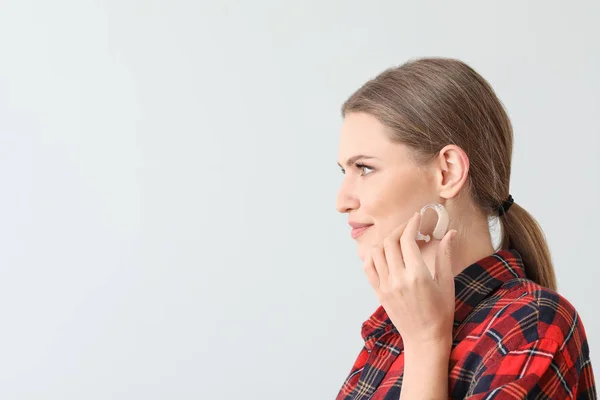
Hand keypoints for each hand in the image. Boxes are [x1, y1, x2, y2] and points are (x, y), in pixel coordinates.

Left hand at [364, 212, 456, 347]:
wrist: (425, 338)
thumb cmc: (441, 311)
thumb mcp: (447, 283)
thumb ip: (444, 255)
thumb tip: (450, 232)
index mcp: (418, 275)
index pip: (407, 240)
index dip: (411, 224)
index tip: (416, 217)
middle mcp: (399, 279)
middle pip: (390, 242)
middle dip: (399, 229)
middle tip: (408, 227)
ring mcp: (386, 286)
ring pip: (376, 252)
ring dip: (386, 241)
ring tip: (397, 240)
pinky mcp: (378, 292)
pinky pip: (368, 267)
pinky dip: (372, 256)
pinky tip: (384, 253)